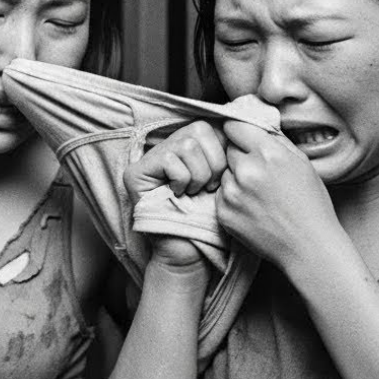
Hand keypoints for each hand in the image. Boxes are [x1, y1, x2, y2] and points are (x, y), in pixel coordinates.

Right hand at [123, 119, 229, 271]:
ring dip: (199, 175)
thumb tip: (241, 124)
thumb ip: (227, 151)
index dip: (223, 152)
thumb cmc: (211, 218)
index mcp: (189, 142)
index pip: (211, 124)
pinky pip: (171, 158)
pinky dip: (182, 180)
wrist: (191, 254)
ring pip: (188, 143)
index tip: (221, 179)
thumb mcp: (226, 179)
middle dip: (213, 164)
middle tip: (207, 188)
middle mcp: (166, 143)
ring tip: (193, 192)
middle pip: (200, 129)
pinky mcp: (136, 172)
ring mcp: (148, 157)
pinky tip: (179, 195)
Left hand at [216, 121, 340, 271]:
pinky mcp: (224, 213)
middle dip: (241, 156)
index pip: (233, 125)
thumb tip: (254, 119)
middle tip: (259, 173)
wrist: (311, 249)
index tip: (244, 138)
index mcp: (268, 152)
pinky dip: (233, 199)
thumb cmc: (311, 205)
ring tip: (260, 196)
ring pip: (224, 172)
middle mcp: (247, 170)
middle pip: (228, 148)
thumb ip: (274, 139)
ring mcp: (233, 193)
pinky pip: (221, 194)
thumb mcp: (301, 162)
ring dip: (236, 179)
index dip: (239, 131)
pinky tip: (254, 209)